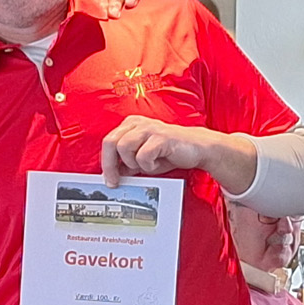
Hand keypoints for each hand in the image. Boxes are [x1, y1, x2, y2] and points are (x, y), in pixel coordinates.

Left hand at [100, 117, 255, 189]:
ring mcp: (149, 128)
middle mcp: (138, 123)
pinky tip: (158, 163)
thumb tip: (113, 174)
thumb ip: (128, 163)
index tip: (109, 179)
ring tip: (146, 166)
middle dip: (110, 165)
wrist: (197, 149)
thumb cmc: (169, 152)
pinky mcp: (161, 136)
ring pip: (124, 147)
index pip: (109, 141)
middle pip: (111, 142)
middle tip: (116, 181)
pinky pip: (143, 155)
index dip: (106, 162)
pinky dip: (148, 165)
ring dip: (133, 163)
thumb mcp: (143, 158)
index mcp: (131, 124)